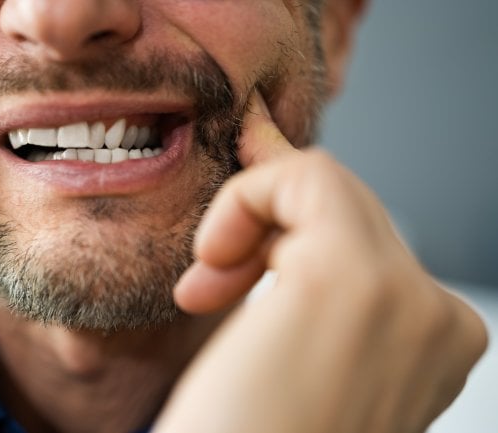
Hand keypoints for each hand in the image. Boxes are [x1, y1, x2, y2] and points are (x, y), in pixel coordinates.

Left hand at [154, 90, 487, 432]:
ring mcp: (406, 299)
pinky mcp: (351, 279)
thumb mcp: (284, 347)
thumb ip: (297, 268)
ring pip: (322, 187)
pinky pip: (303, 179)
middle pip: (343, 211)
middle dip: (261, 233)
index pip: (366, 238)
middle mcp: (437, 321)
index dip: (291, 221)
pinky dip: (244, 203)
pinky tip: (212, 266)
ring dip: (246, 224)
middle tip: (207, 289)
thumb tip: (271, 169)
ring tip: (206, 289)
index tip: (237, 231)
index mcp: (431, 344)